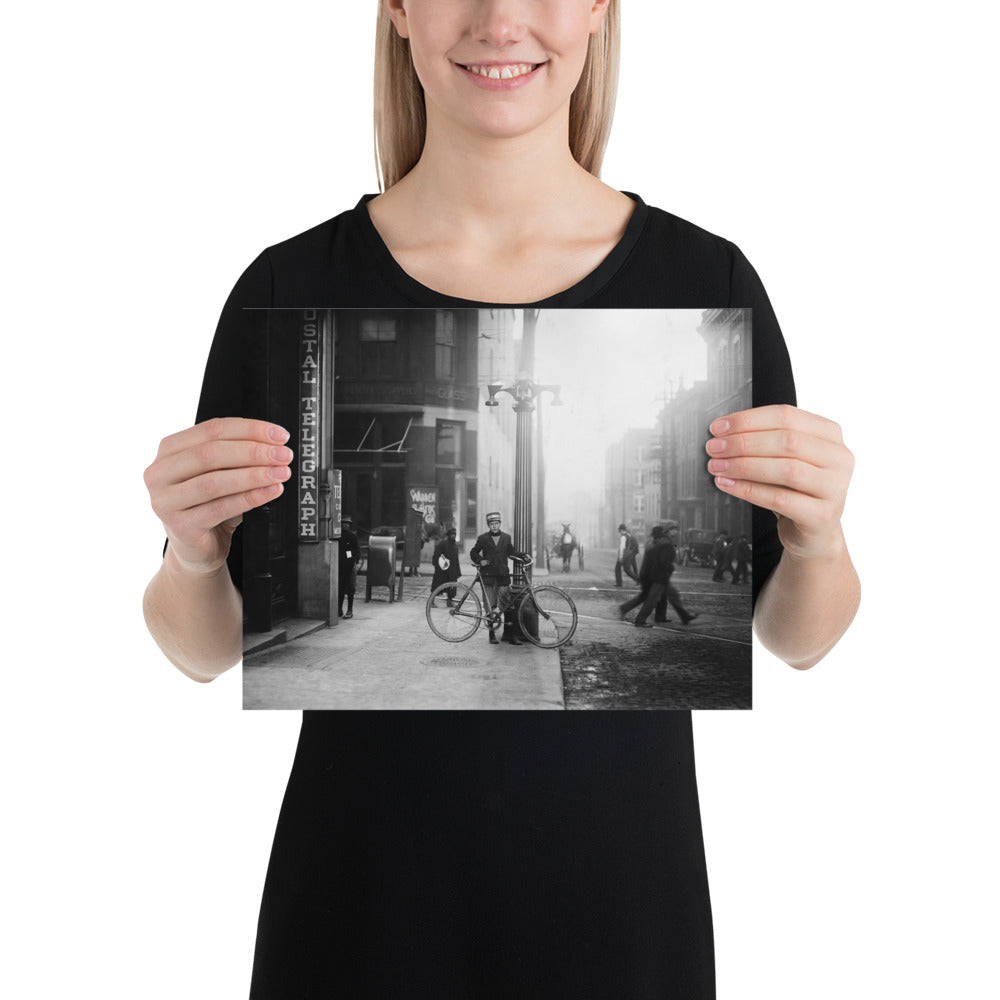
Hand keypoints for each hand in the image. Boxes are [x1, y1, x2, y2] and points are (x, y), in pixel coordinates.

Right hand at [144, 418, 292, 574]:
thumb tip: (275, 444)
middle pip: (211, 453)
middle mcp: (160, 473)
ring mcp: (165, 501)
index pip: (212, 429)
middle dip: (253, 452)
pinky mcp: (179, 527)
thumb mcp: (220, 473)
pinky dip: (250, 498)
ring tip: (281, 473)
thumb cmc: (209, 504)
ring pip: (214, 482)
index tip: (279, 435)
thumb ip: (236, 455)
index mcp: (169, 450)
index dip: (250, 429)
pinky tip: (271, 492)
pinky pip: (220, 509)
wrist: (198, 548)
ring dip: (253, 475)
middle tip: (283, 455)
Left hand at [706, 405, 853, 560]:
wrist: (814, 532)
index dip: (748, 420)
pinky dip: (749, 490)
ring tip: (718, 466)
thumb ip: (765, 442)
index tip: (719, 427)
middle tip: (714, 448)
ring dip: (744, 466)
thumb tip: (723, 434)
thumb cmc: (796, 490)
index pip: (787, 416)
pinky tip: (729, 485)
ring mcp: (835, 488)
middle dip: (743, 442)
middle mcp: (838, 458)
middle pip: (787, 441)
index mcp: (830, 435)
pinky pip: (780, 499)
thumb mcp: (786, 459)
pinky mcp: (822, 515)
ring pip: (786, 469)